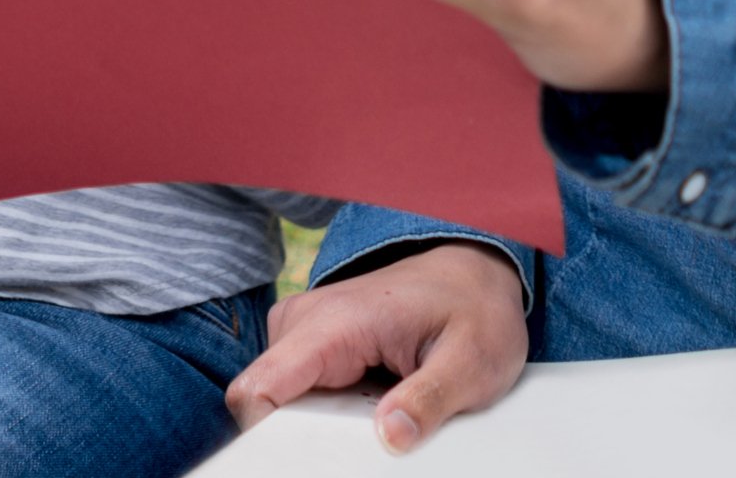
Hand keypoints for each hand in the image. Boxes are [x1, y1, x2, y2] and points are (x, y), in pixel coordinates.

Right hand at [225, 244, 529, 451]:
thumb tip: (390, 437)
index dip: (264, 436)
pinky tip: (369, 406)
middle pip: (264, 398)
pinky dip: (325, 412)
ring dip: (317, 424)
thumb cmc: (475, 311)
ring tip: (377, 415)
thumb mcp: (471, 362)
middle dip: (302, 435)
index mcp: (335, 323)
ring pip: (277, 397)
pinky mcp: (312, 344)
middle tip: (369, 436)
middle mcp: (306, 320)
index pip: (260, 386)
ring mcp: (305, 329)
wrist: (475, 276)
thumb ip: (428, 399)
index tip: (303, 463)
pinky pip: (295, 390)